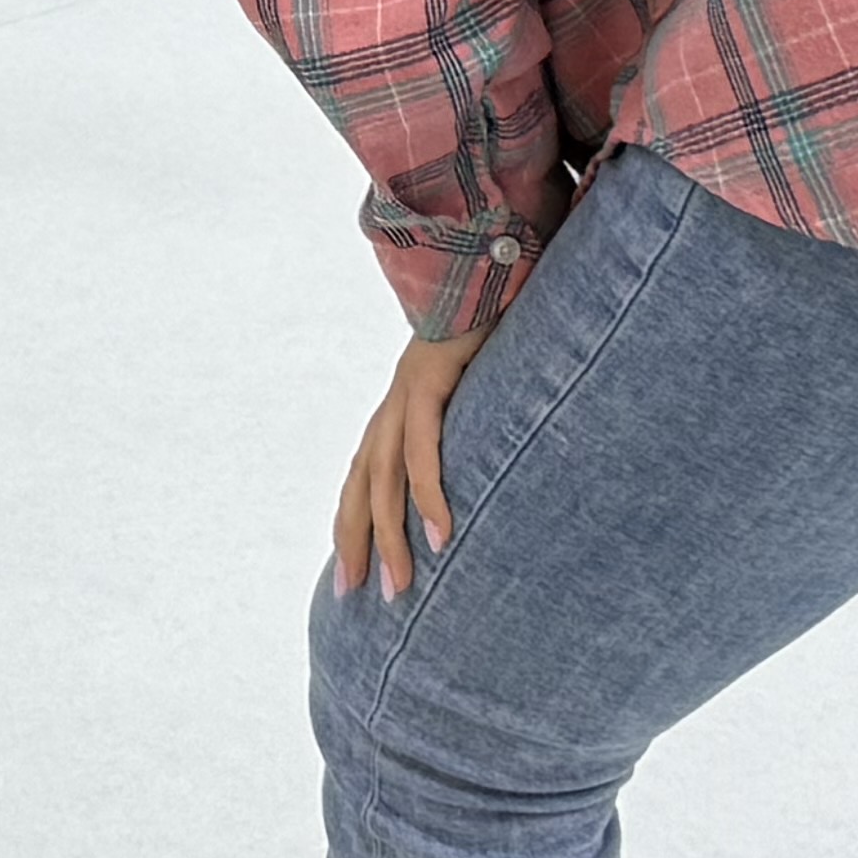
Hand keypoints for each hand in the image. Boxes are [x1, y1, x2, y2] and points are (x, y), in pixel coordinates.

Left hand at [335, 325, 492, 600]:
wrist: (493, 258)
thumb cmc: (498, 323)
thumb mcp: (487, 385)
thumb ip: (482, 422)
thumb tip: (505, 463)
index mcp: (403, 406)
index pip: (366, 475)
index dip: (355, 524)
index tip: (352, 575)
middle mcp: (396, 402)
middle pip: (363, 484)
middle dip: (358, 543)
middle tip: (361, 599)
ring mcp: (408, 390)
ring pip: (386, 477)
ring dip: (392, 536)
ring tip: (400, 587)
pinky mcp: (431, 378)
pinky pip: (424, 447)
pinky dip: (430, 494)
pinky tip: (441, 536)